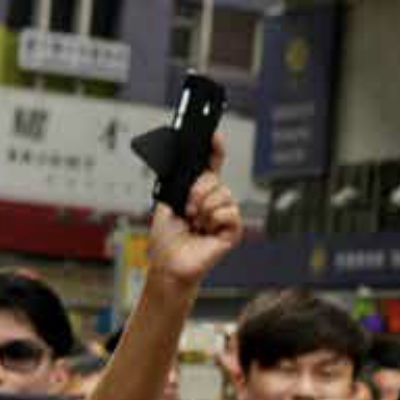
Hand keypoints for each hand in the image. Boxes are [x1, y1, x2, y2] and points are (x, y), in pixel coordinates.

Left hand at [149, 137, 241, 288]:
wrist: (169, 263)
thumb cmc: (167, 239)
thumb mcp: (167, 202)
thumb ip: (177, 182)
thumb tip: (180, 162)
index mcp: (198, 192)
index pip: (211, 165)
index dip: (214, 149)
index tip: (214, 136)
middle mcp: (213, 201)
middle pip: (215, 179)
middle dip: (197, 190)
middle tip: (187, 208)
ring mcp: (224, 215)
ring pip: (223, 195)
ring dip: (203, 209)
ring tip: (195, 223)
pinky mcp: (233, 230)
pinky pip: (229, 213)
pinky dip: (214, 220)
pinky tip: (206, 231)